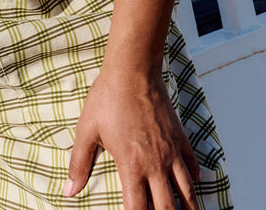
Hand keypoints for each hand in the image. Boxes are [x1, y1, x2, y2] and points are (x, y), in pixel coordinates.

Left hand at [64, 67, 200, 208]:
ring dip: (189, 207)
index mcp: (132, 166)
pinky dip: (195, 177)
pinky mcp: (179, 136)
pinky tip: (197, 183)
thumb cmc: (108, 97)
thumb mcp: (87, 130)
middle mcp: (155, 164)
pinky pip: (192, 163)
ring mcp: (171, 151)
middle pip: (168, 206)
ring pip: (187, 189)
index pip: (138, 209)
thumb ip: (79, 163)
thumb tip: (68, 191)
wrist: (133, 69)